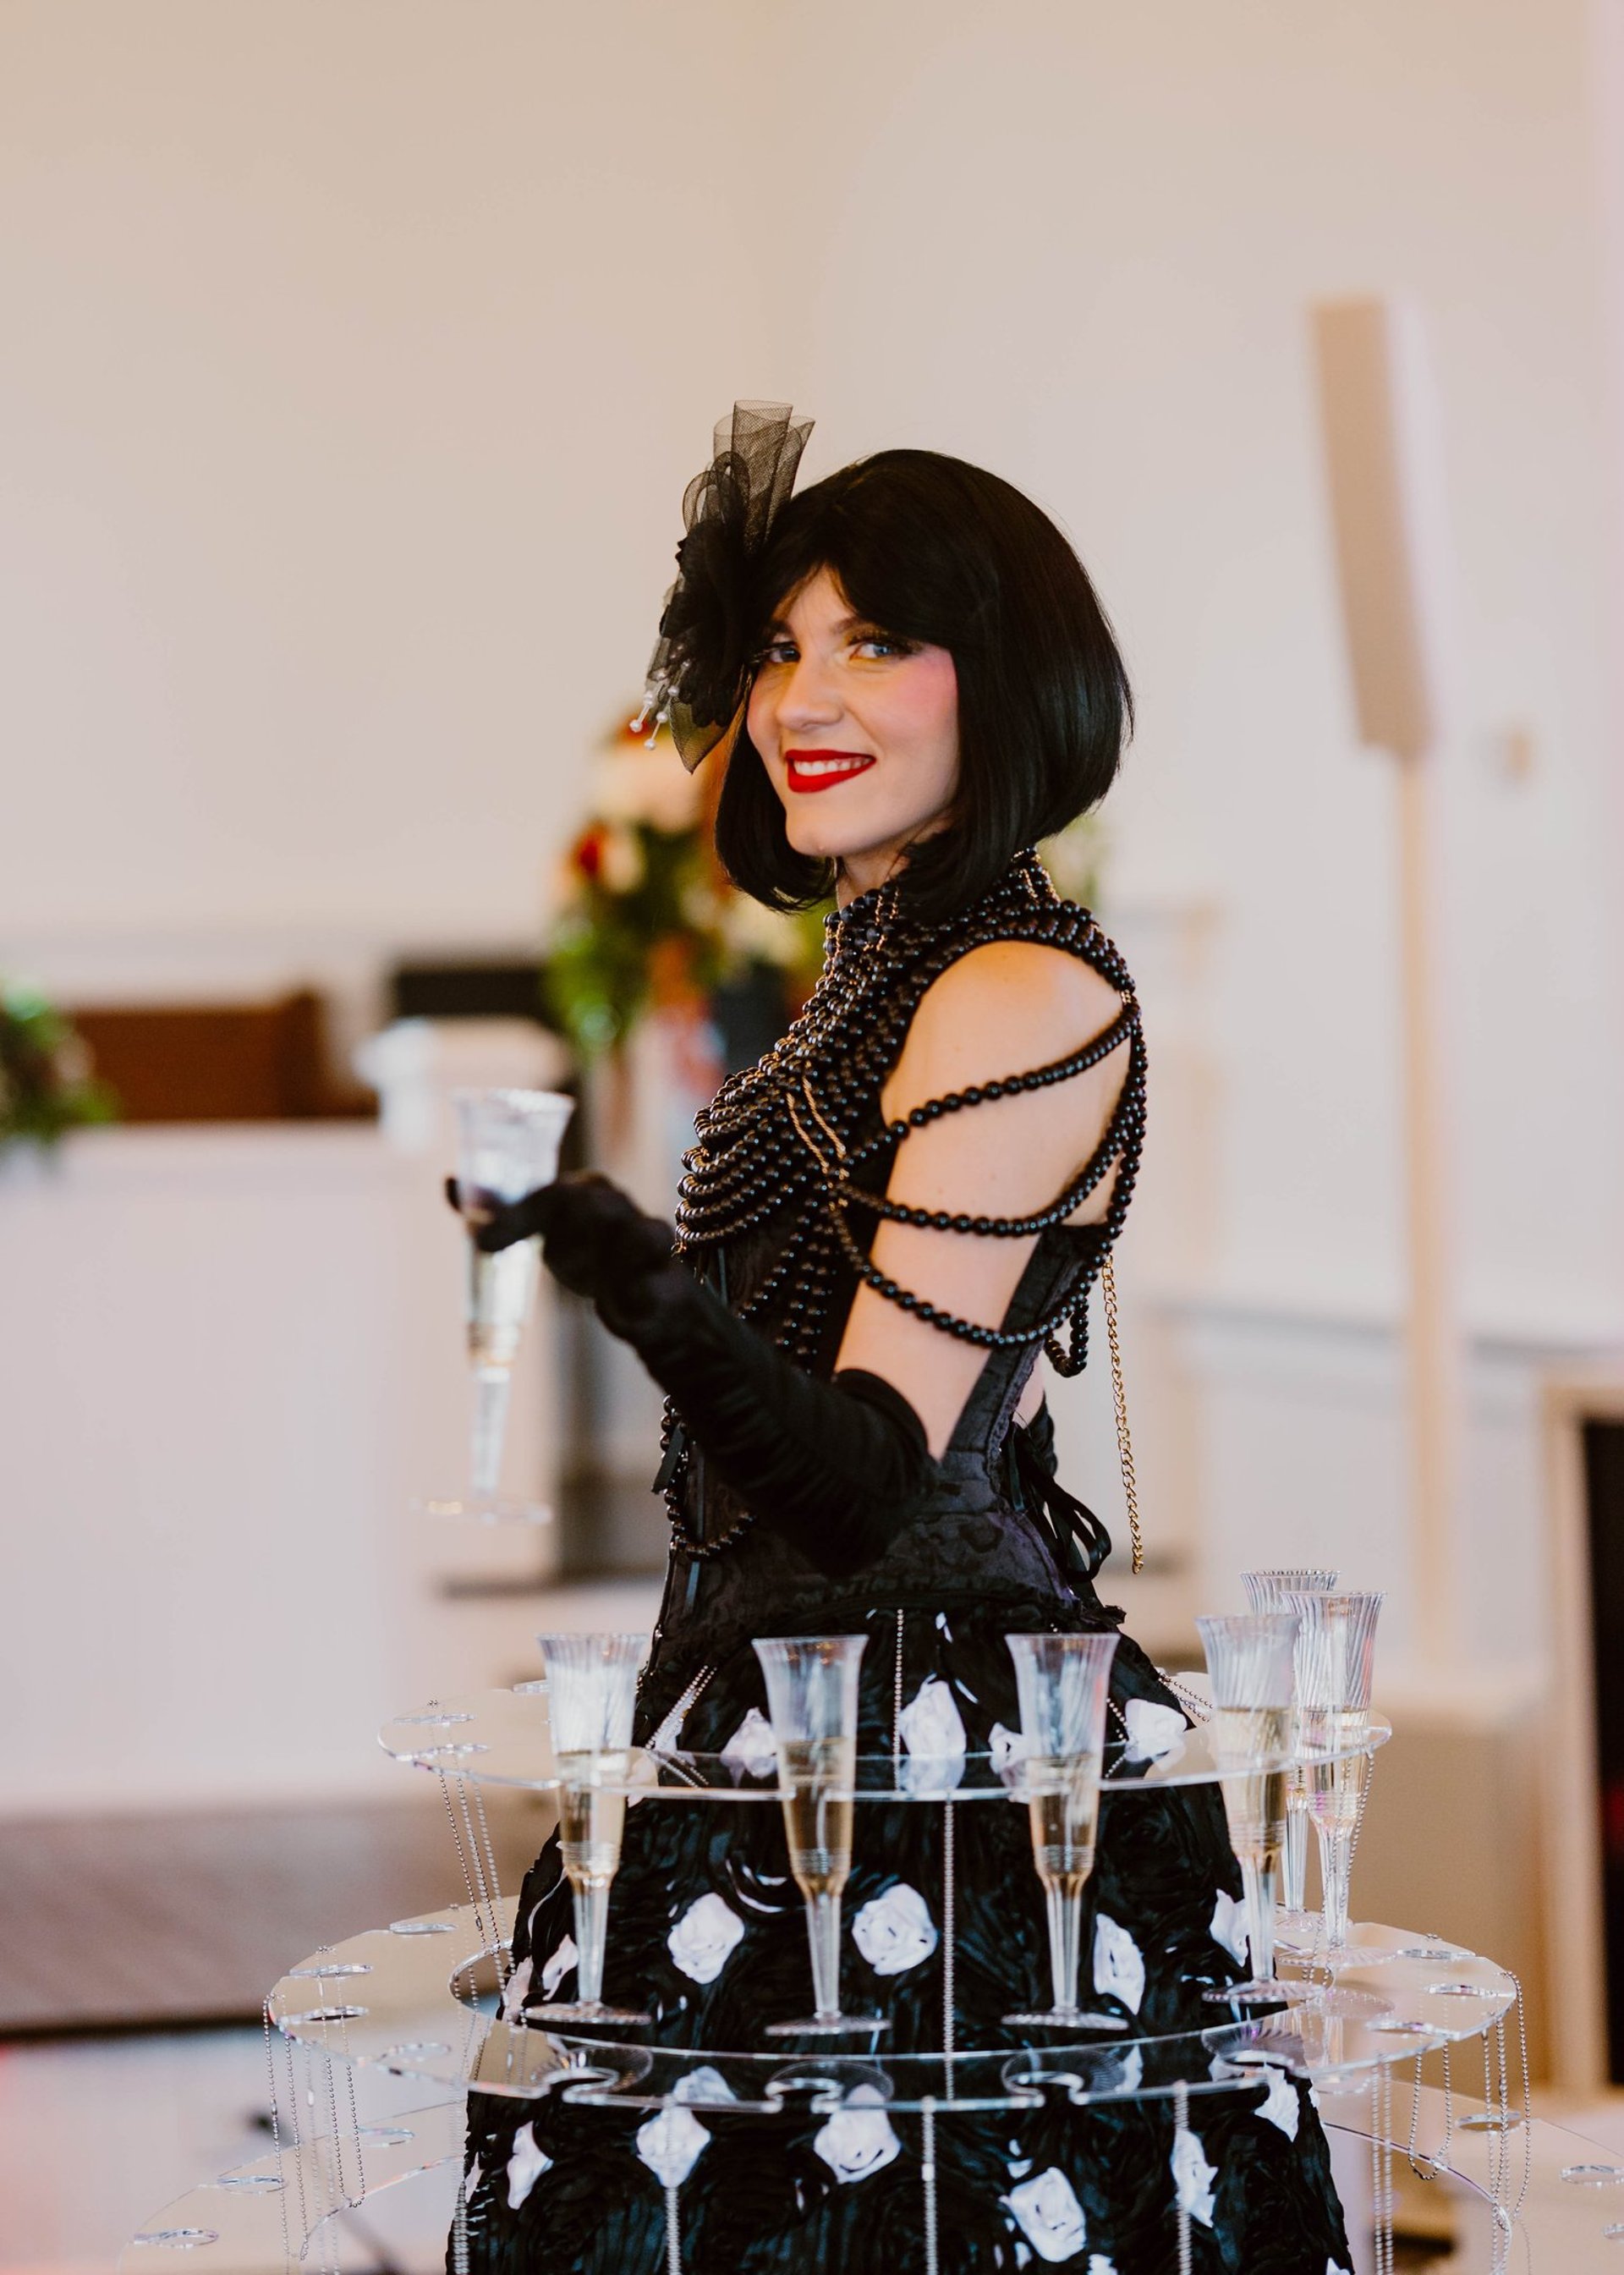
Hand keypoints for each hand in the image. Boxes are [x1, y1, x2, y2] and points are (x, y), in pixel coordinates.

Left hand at [448, 1170, 673, 1309]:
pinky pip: (655, 1282)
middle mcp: (614, 1207)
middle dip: (567, 1236)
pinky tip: (628, 1306)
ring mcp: (644, 1237)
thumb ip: (501, 1212)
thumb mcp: (544, 1231)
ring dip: (610, 1264)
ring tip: (593, 1287)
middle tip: (551, 1261)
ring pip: (638, 1235)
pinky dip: (639, 1296)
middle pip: (592, 1207)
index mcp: (581, 1192)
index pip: (548, 1194)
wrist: (644, 1295)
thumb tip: (450, 1182)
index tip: (482, 1242)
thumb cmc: (589, 1255)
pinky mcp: (667, 1275)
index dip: (514, 1216)